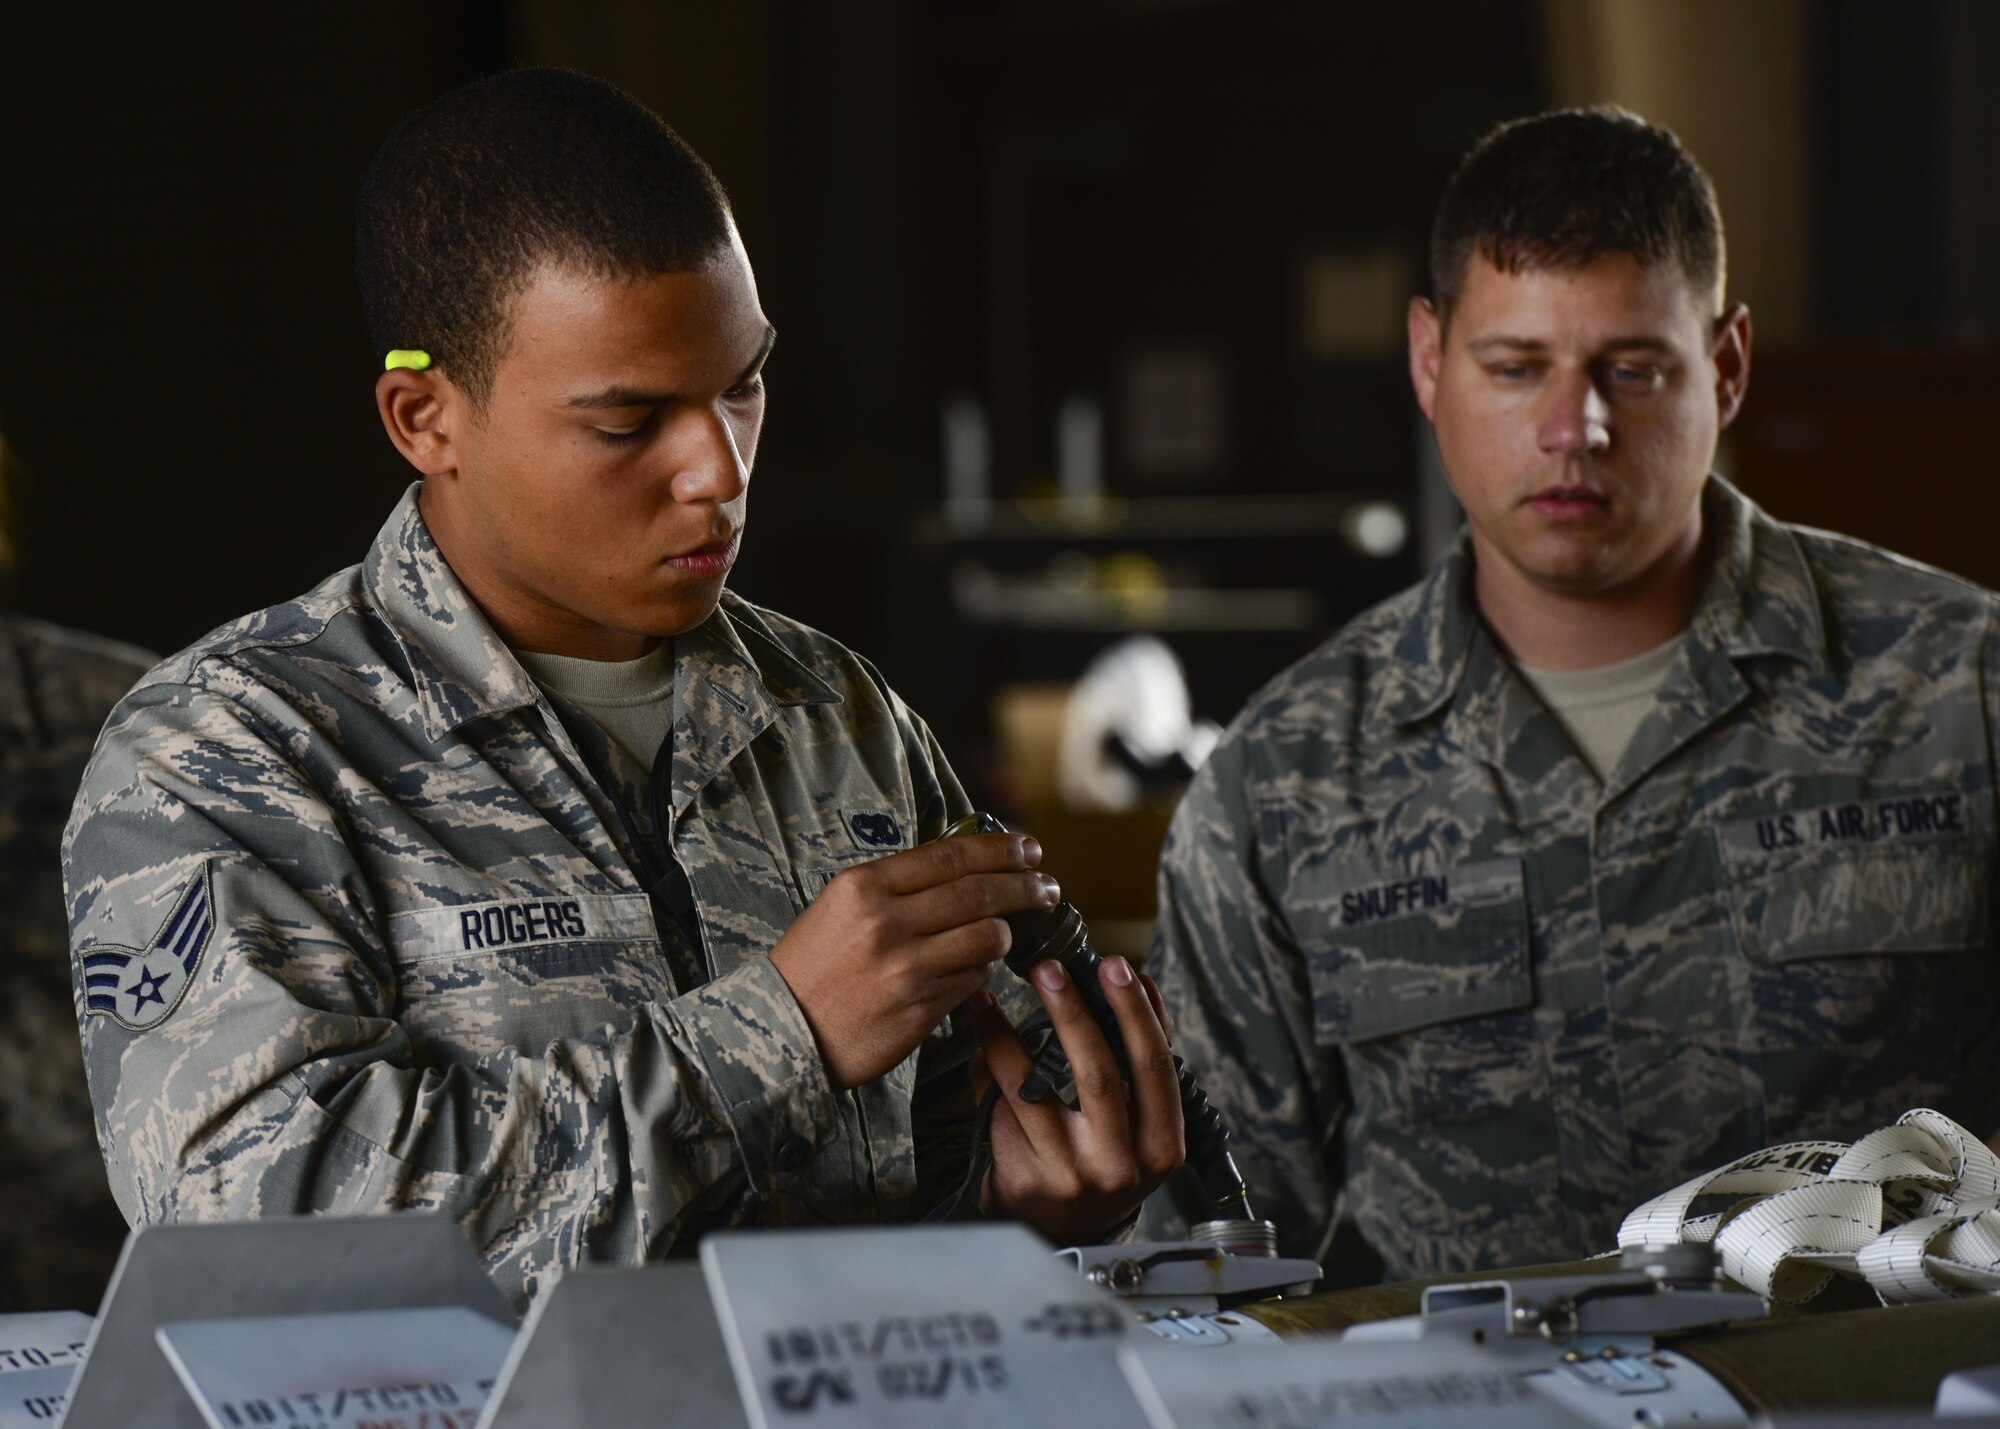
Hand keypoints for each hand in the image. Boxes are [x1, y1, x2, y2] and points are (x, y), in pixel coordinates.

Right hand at [769, 831, 1056, 1090]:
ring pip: (987, 938)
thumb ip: (896, 886)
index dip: (1001, 849)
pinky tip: (977, 968)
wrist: (782, 1030)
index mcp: (864, 887)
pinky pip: (974, 980)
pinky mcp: (920, 1009)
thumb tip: (964, 867)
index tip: (1029, 849)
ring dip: (1007, 933)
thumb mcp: (840, 907)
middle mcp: (887, 922)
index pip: (952, 855)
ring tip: (1010, 932)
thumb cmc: (813, 965)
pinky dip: (983, 971)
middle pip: (979, 892)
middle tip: (1048, 887)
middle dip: (1025, 887)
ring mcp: (906, 968)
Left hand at [966, 955, 1183, 1244]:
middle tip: (1051, 967)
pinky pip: (1005, 1105)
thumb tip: (1137, 979)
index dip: (1137, 1014)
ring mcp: (1072, 1175)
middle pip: (1101, 1076)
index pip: (1157, 1067)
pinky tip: (979, 1024)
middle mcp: (1122, 1164)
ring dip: (1009, 1033)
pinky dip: (991, 1057)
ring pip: (1040, 1089)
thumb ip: (1141, 1054)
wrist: (1062, 1228)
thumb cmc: (1106, 1155)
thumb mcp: (1140, 1119)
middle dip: (1075, 1013)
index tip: (1118, 965)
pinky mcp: (1028, 1177)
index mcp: (1162, 1143)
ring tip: (990, 991)